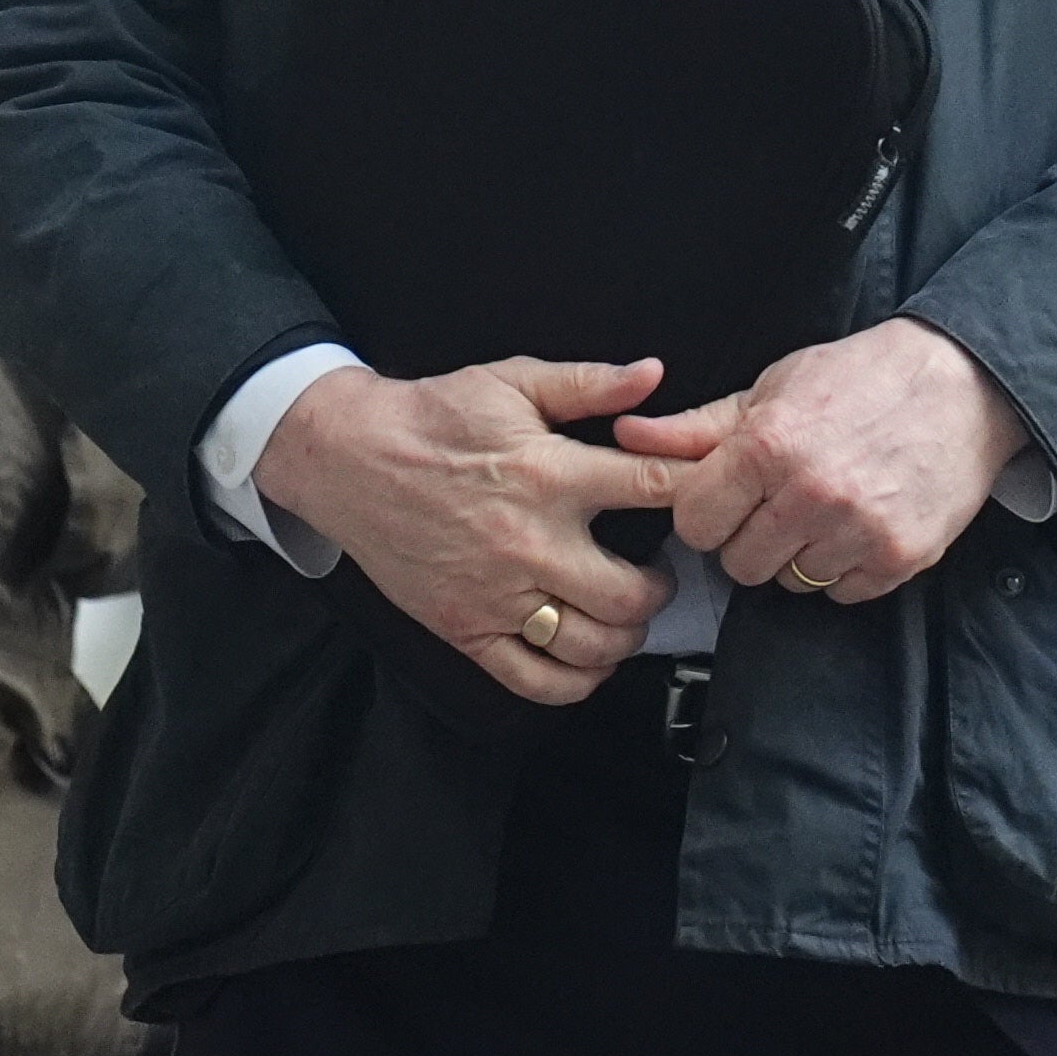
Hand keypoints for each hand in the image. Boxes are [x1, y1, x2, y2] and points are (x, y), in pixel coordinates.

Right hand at [258, 357, 684, 701]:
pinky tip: (586, 655)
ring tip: (624, 613)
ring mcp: (497, 595)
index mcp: (548, 474)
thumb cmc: (432, 416)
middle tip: (656, 574)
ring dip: (625, 636)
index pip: (653, 491)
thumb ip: (587, 383)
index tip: (709, 501)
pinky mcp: (467, 630)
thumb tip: (653, 374)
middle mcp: (529, 542)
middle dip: (662, 589)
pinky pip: (537, 681)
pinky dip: (577, 681)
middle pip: (633, 594)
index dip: (697, 495)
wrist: (347, 459)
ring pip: (592, 645)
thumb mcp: (511, 381)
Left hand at [612, 318, 1028, 606]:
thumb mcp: (770, 388)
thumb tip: (627, 435)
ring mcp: (858, 531)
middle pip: (736, 565)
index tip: (725, 499)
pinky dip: (842, 569)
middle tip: (775, 504)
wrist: (959, 385)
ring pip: (788, 583)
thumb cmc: (858, 379)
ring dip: (795, 555)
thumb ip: (697, 427)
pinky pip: (840, 594)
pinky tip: (855, 525)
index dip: (704, 513)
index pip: (694, 523)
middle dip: (747, 538)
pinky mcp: (899, 558)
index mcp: (767, 446)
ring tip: (819, 509)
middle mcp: (810, 494)